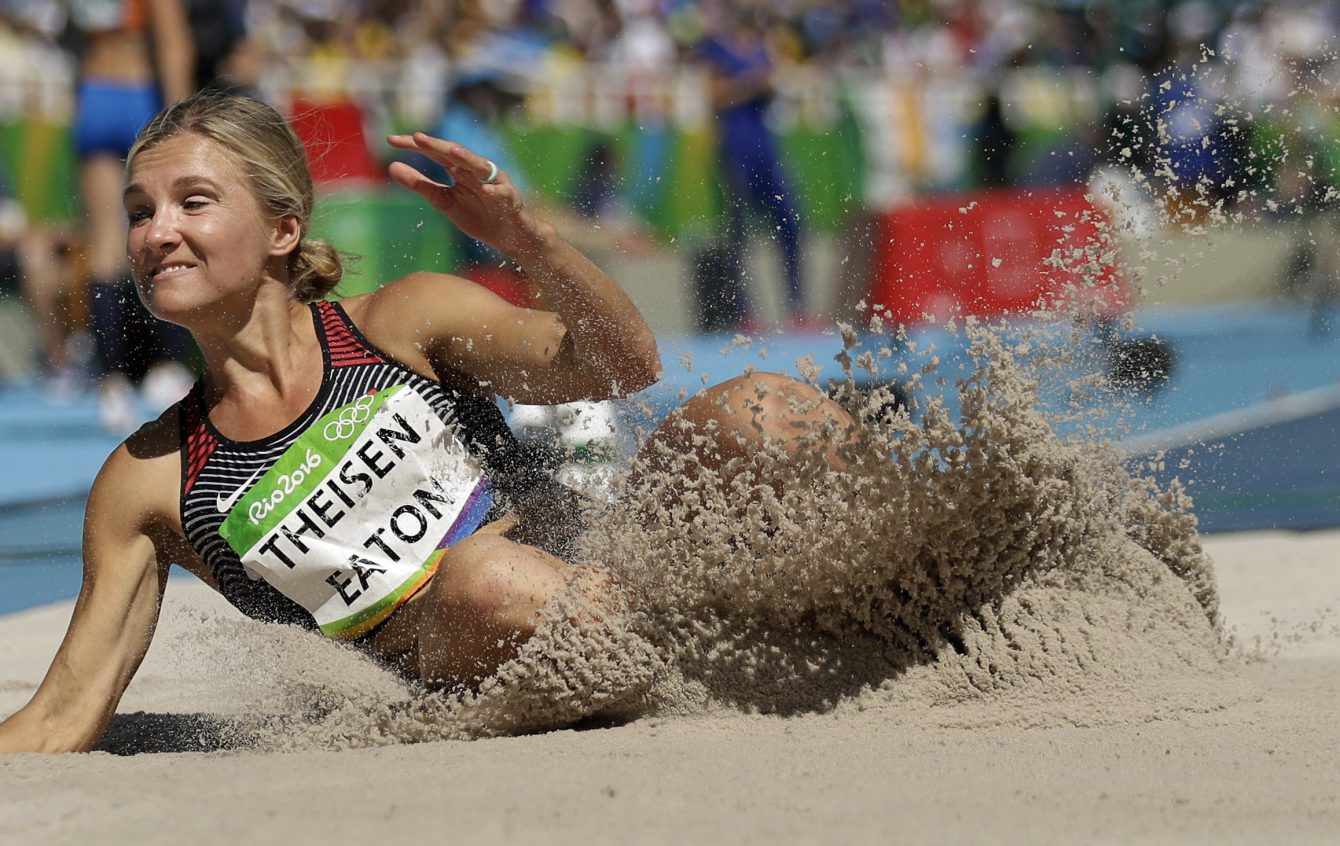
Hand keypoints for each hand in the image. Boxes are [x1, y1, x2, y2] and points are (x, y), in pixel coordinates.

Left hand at [387, 133, 552, 258]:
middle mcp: (476, 171)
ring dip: (468, 159)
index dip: (414, 146)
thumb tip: (392, 167)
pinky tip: (485, 189)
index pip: (434, 153)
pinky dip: (495, 191)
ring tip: (452, 152)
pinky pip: (503, 193)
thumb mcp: (445, 202)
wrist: (510, 237)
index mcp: (459, 170)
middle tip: (416, 137)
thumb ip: (421, 185)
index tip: (390, 141)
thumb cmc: (479, 216)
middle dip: (437, 145)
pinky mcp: (511, 200)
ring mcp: (495, 183)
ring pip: (481, 167)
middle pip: (455, 154)